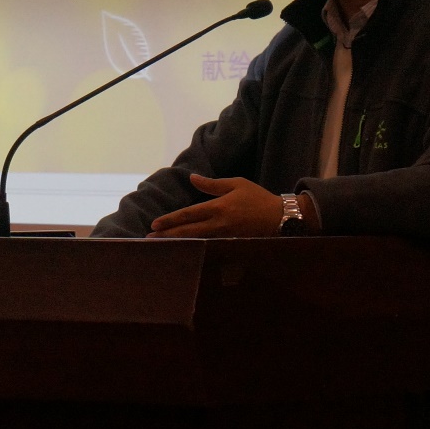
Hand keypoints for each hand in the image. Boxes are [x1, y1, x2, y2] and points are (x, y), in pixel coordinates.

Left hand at [147, 174, 281, 237]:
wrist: (280, 217)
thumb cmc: (258, 198)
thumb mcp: (236, 184)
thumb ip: (212, 184)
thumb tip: (192, 178)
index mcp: (218, 207)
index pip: (188, 215)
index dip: (170, 220)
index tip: (154, 224)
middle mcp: (219, 224)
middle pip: (188, 232)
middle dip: (167, 235)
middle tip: (149, 239)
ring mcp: (224, 236)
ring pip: (196, 241)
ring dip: (178, 243)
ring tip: (161, 245)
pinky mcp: (230, 244)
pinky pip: (208, 246)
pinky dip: (194, 248)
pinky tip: (183, 250)